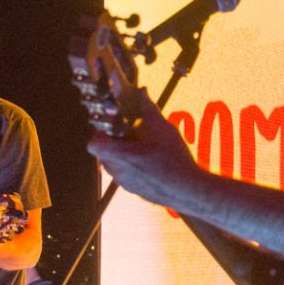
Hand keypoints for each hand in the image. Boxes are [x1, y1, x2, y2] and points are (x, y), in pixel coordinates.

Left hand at [87, 90, 202, 208]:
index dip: (100, 132)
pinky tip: (148, 161)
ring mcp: (125, 184)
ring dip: (121, 154)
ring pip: (112, 165)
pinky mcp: (134, 191)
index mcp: (122, 155)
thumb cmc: (176, 163)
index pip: (94, 144)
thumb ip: (149, 110)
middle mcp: (120, 172)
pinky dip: (130, 166)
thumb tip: (143, 93)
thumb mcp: (164, 130)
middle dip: (112, 141)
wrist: (190, 191)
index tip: (113, 126)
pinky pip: (123, 175)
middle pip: (102, 153)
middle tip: (129, 133)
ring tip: (140, 146)